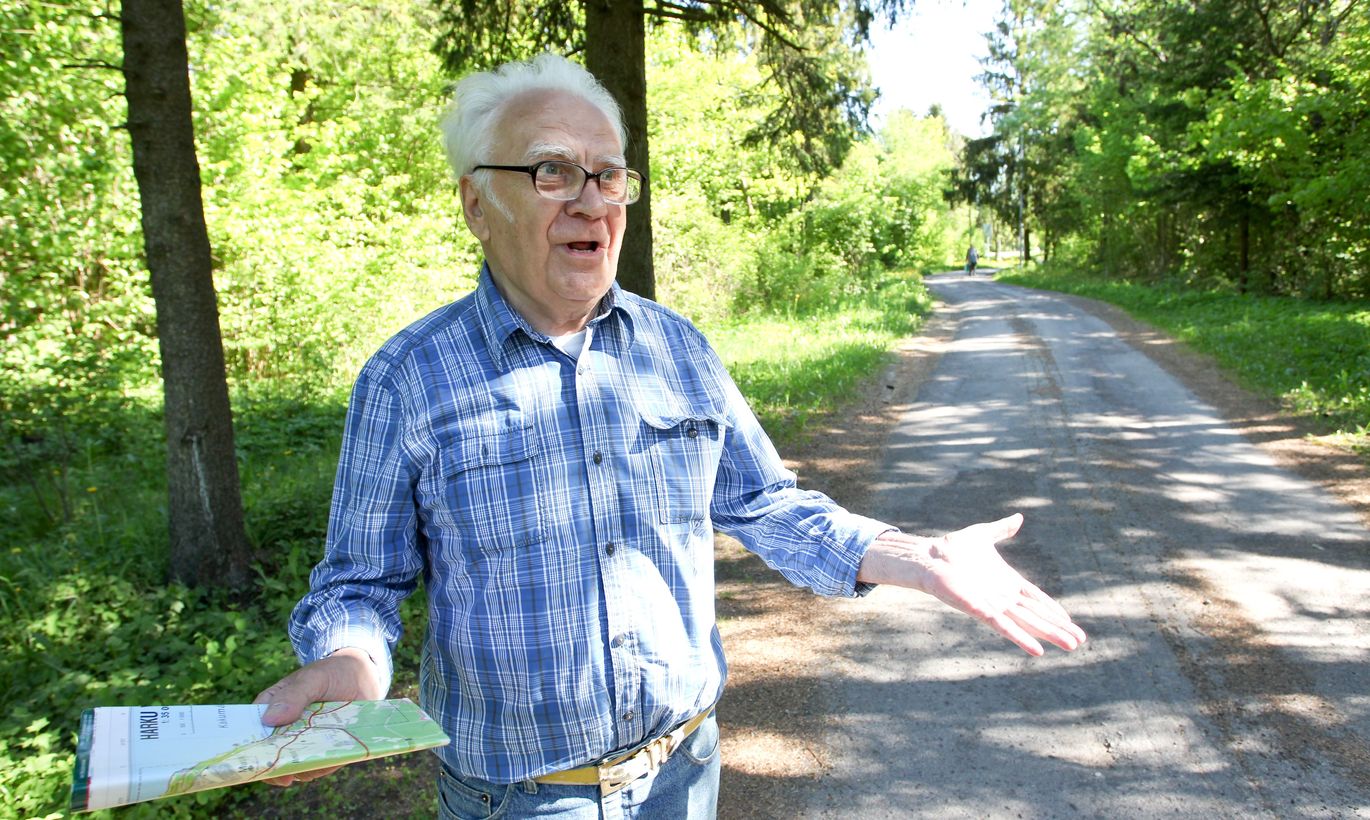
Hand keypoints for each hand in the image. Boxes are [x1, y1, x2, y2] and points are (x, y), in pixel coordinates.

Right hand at [252, 648, 384, 785]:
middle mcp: (282, 729)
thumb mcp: (314, 679)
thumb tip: (269, 719)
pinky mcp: (322, 751)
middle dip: (278, 768)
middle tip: (288, 776)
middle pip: (270, 756)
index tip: (258, 762)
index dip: (250, 750)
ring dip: (305, 768)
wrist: (364, 677)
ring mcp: (302, 742)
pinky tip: (334, 757)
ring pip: (295, 766)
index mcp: (271, 708)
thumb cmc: (333, 673)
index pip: (251, 732)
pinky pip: (317, 767)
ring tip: (321, 757)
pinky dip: (324, 766)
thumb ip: (294, 695)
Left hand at [856, 513, 1085, 655]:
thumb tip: (1019, 518)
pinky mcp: (980, 610)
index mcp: (1007, 581)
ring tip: (1069, 646)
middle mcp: (1002, 596)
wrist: (929, 555)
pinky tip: (1037, 650)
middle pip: (1037, 614)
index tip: (1071, 622)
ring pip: (1027, 623)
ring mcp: (992, 604)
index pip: (1036, 598)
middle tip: (1079, 641)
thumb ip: (1002, 529)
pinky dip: (1021, 637)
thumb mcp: (983, 534)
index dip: (1054, 610)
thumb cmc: (952, 547)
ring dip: (1048, 634)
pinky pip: (1004, 626)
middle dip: (1058, 628)